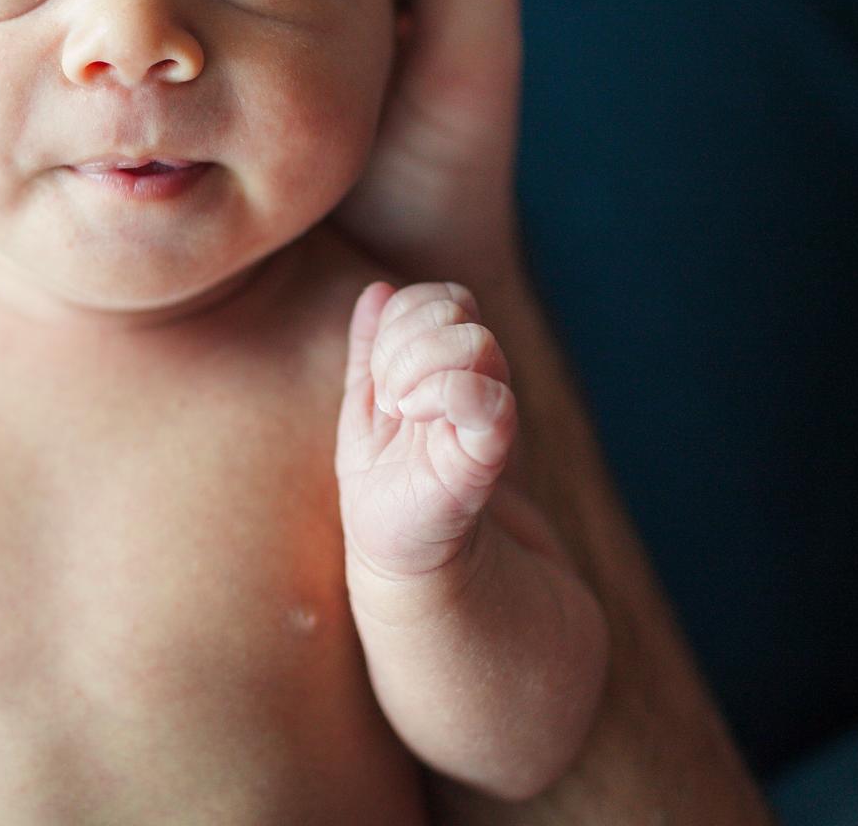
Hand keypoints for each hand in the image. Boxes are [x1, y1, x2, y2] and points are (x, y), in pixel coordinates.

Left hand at [335, 281, 517, 582]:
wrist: (406, 569)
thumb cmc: (387, 494)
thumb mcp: (366, 413)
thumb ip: (371, 350)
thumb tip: (376, 288)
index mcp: (446, 370)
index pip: (440, 297)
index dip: (405, 314)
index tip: (381, 374)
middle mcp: (475, 385)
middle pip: (457, 308)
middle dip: (406, 340)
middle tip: (389, 398)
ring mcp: (487, 418)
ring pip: (475, 341)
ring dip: (418, 367)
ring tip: (401, 411)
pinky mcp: (488, 458)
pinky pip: (491, 400)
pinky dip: (449, 393)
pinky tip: (418, 419)